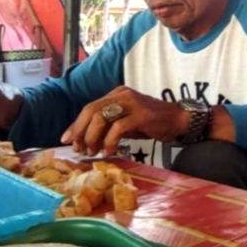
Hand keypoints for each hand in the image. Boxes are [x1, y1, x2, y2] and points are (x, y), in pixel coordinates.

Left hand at [61, 86, 189, 156]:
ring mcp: (132, 103)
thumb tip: (85, 141)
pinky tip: (109, 152)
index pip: (89, 107)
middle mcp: (122, 95)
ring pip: (101, 117)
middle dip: (80, 131)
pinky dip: (109, 141)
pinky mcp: (141, 115)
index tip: (66, 140)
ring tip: (93, 152)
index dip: (76, 124)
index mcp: (116, 94)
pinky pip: (118, 128)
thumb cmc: (151, 123)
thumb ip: (108, 127)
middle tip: (78, 148)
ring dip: (93, 137)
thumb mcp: (126, 122)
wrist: (179, 120)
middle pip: (91, 110)